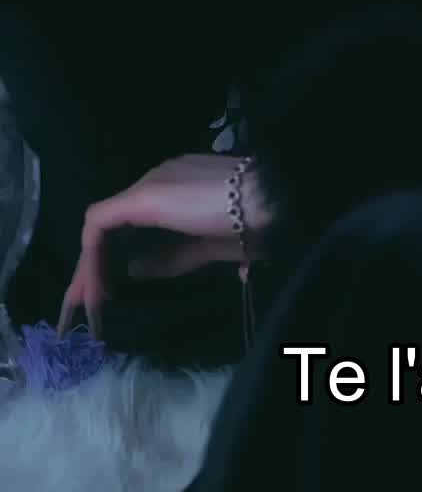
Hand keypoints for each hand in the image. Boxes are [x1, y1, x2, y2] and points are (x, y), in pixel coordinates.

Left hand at [57, 153, 269, 339]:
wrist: (271, 202)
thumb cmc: (255, 226)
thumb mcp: (208, 249)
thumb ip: (169, 258)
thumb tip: (133, 269)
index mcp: (174, 191)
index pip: (131, 225)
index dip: (114, 261)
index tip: (108, 296)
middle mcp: (155, 181)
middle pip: (110, 228)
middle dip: (93, 270)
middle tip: (80, 310)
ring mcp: (148, 185)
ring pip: (101, 228)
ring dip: (90, 269)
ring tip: (84, 308)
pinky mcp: (142, 197)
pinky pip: (100, 226)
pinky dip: (93, 259)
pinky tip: (95, 289)